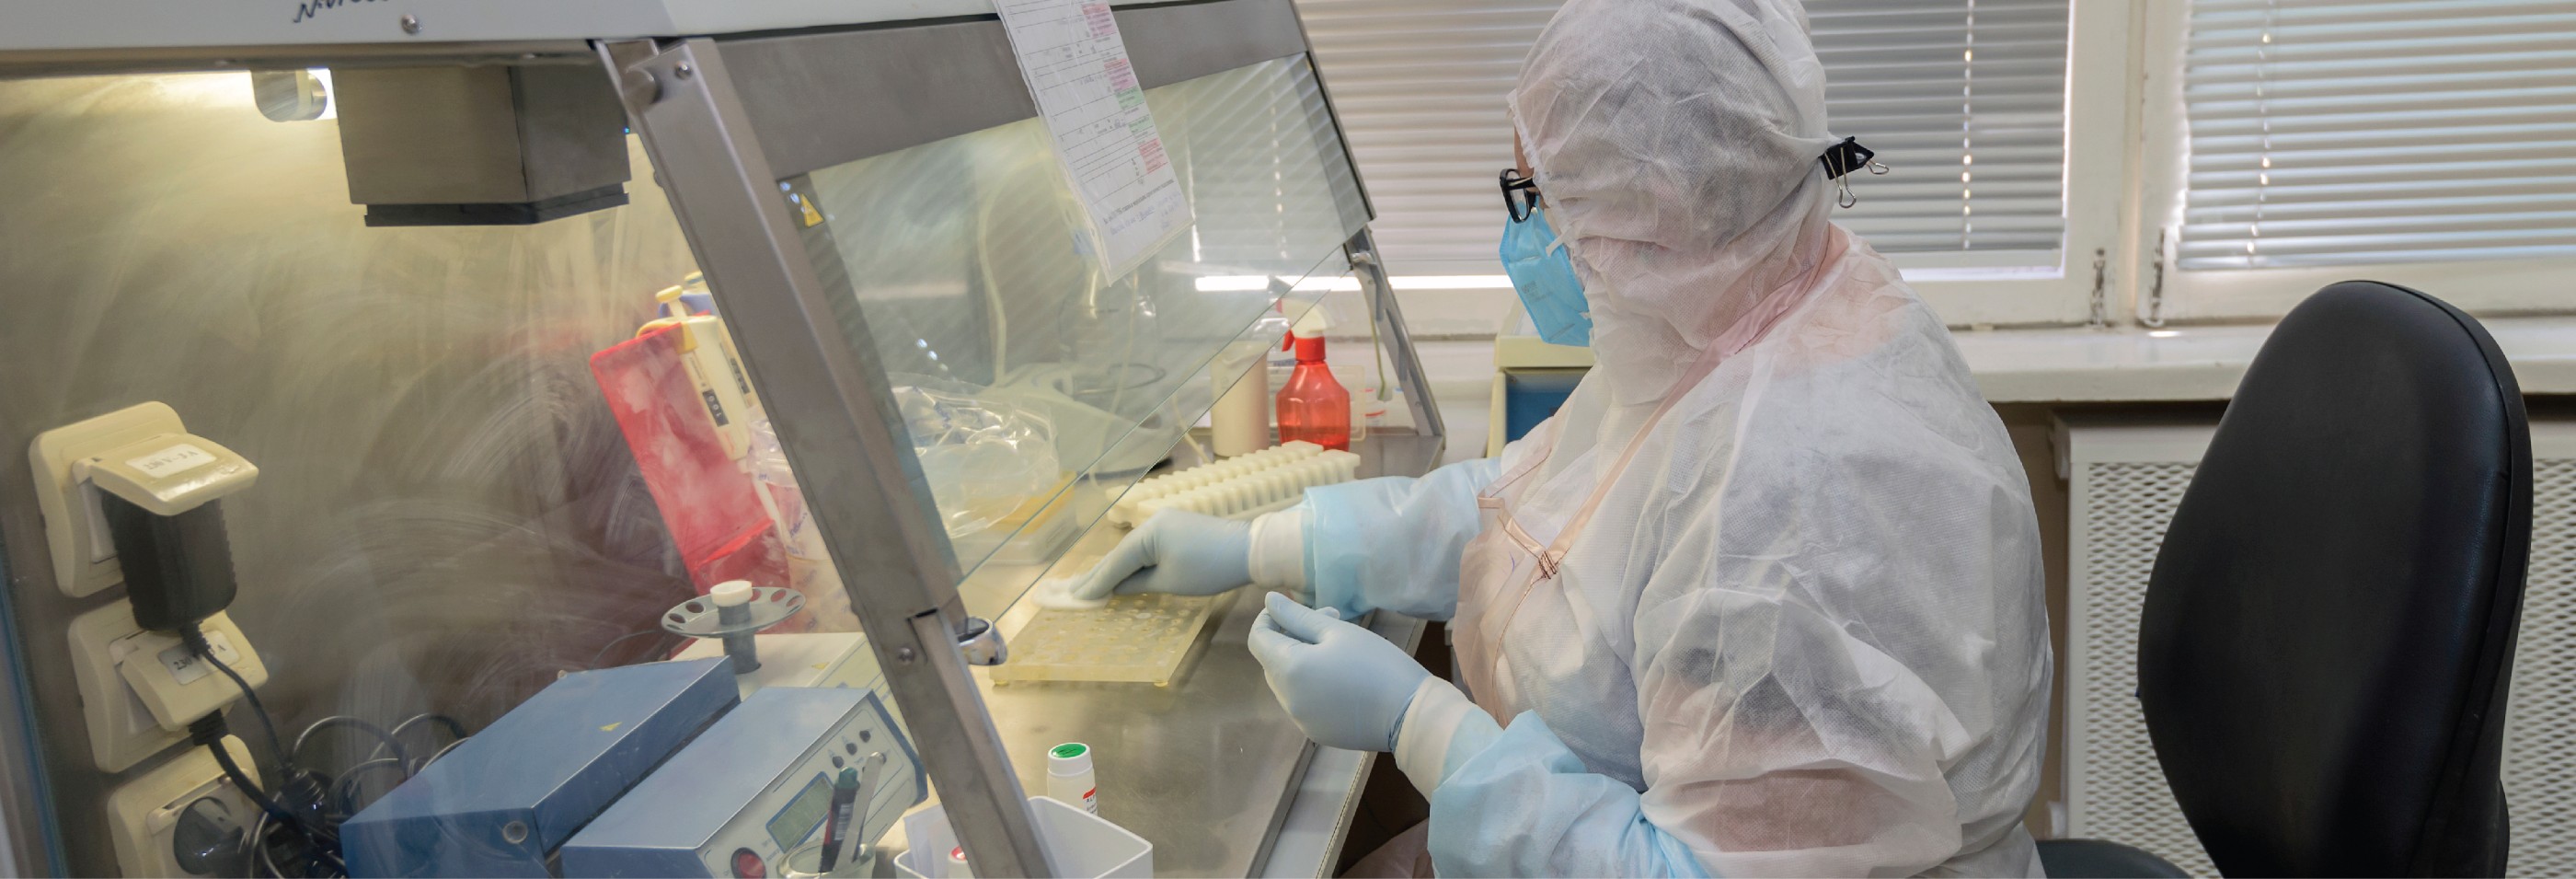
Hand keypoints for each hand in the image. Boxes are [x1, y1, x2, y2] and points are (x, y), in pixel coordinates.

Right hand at [1070, 510, 1252, 599]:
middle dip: (1097, 574)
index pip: (1115, 563)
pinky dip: (1132, 561)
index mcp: (1147, 533)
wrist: (1248, 550)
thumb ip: (1137, 584)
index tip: (1074, 597)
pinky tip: (1121, 571)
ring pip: (1132, 550)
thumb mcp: (1170, 581)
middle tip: (1071, 590)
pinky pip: (1146, 546)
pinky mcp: (1175, 528)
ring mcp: (1164, 522)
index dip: (1095, 582)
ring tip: (1089, 583)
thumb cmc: (1208, 568)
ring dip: (1114, 568)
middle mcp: (1151, 522)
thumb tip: (1114, 588)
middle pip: (1120, 553)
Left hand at [1247, 592, 1429, 751]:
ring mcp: (1300, 720)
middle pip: (1272, 661)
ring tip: (1341, 650)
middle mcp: (1287, 700)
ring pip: (1287, 682)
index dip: (1270, 618)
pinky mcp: (1317, 733)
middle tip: (1331, 621)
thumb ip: (1298, 616)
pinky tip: (1345, 679)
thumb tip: (1269, 601)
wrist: (1410, 715)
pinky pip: (1303, 702)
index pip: (1258, 638)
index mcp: (1288, 670)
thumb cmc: (1376, 664)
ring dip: (1303, 661)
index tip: (1295, 607)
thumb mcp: (1337, 632)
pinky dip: (1313, 685)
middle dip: (1292, 637)